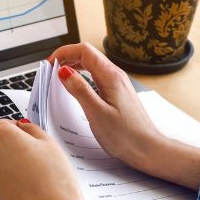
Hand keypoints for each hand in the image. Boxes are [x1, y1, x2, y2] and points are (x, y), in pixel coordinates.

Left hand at [0, 119, 83, 199]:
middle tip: (35, 158)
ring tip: (33, 175)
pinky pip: (2, 183)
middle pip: (0, 146)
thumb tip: (23, 126)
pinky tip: (29, 187)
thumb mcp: (48, 142)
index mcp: (3, 137)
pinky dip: (12, 183)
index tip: (27, 136)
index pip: (3, 125)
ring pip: (0, 165)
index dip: (17, 129)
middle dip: (14, 149)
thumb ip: (31, 129)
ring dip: (12, 166)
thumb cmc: (54, 176)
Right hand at [49, 43, 199, 190]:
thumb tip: (64, 72)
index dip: (64, 52)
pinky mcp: (118, 93)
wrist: (148, 149)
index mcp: (110, 76)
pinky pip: (97, 76)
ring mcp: (118, 84)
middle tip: (52, 69)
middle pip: (88, 55)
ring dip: (75, 66)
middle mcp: (116, 76)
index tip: (51, 63)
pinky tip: (77, 87)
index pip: (84, 50)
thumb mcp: (96, 113)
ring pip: (93, 65)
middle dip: (67, 57)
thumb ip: (79, 90)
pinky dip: (83, 76)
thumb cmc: (126, 135)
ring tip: (60, 76)